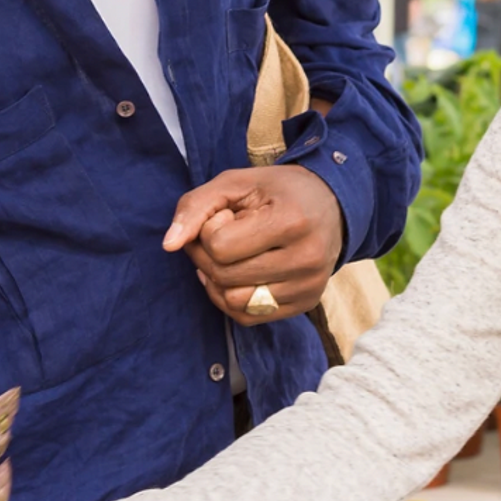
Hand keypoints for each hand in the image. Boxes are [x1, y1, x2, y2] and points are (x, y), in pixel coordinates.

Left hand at [164, 166, 345, 323]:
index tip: (228, 215)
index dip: (210, 229)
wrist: (331, 204)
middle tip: (220, 234)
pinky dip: (232, 299)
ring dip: (217, 280)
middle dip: (208, 256)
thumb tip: (169, 245)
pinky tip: (239, 275)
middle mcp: (307, 258)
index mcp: (292, 221)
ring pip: (234, 302)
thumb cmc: (277, 191)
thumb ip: (196, 207)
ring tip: (231, 255)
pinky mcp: (307, 303)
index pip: (220, 246)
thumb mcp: (235, 183)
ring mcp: (310, 285)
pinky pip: (249, 317)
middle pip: (224, 276)